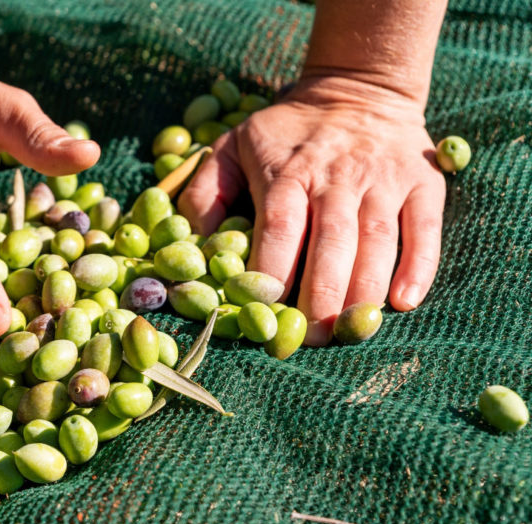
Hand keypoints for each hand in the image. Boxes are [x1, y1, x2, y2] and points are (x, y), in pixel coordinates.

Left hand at [179, 76, 445, 344]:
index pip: (280, 229)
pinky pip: (425, 228)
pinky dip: (418, 266)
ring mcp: (384, 180)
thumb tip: (192, 248)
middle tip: (310, 340)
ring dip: (364, 291)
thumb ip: (204, 195)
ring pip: (377, 242)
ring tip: (349, 331)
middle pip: (330, 243)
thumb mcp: (231, 147)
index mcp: (287, 173)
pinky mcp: (423, 183)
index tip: (263, 311)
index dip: (273, 273)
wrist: (359, 89)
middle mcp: (337, 177)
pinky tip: (404, 301)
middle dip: (321, 297)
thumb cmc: (285, 134)